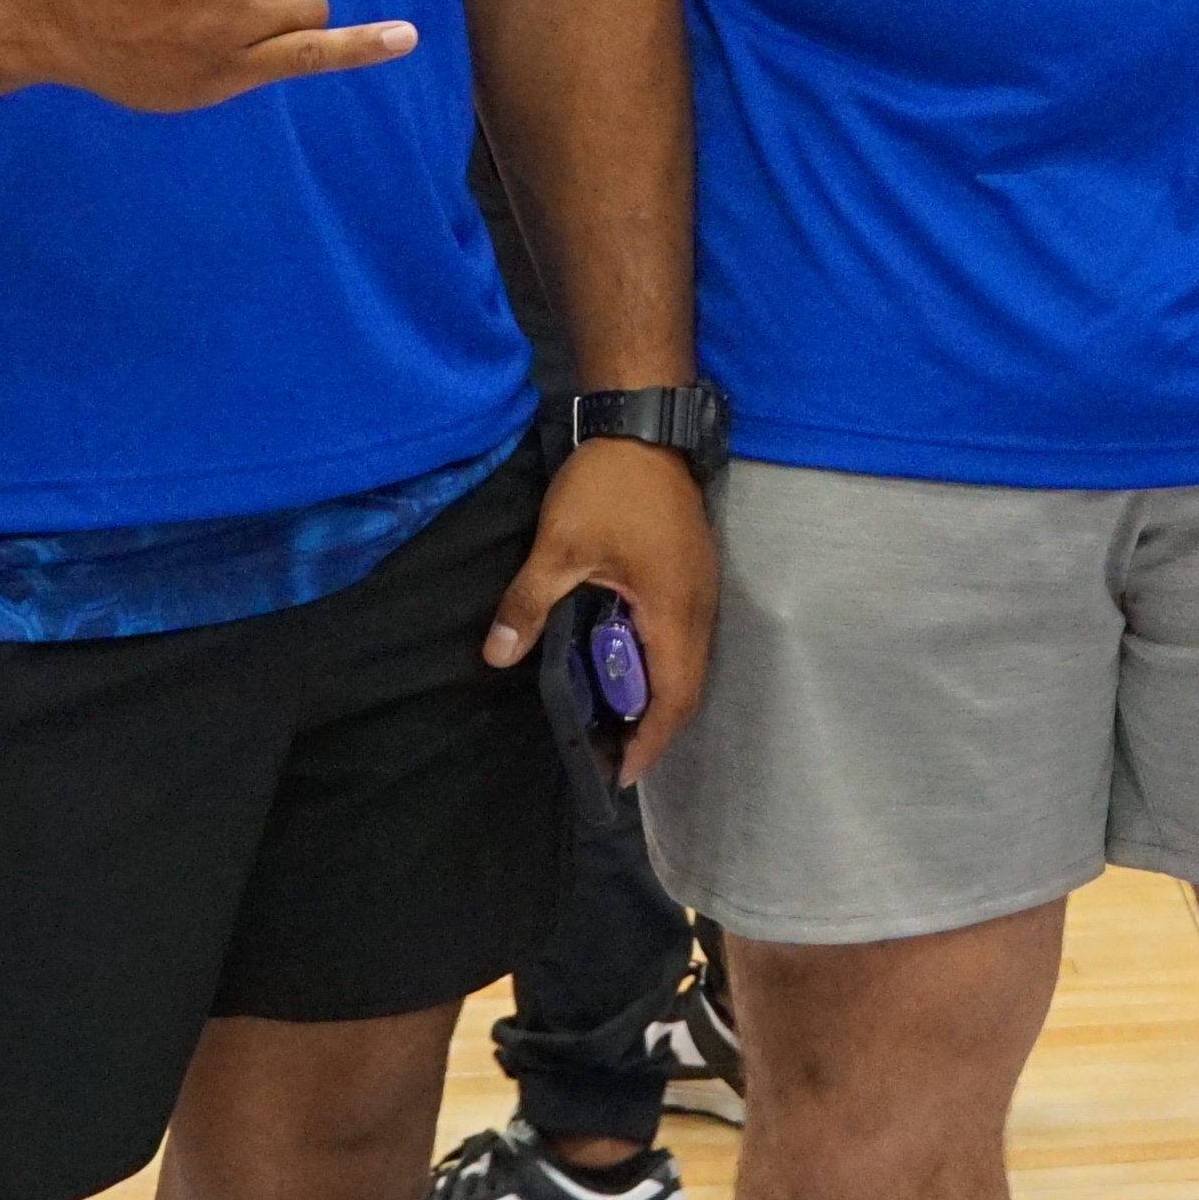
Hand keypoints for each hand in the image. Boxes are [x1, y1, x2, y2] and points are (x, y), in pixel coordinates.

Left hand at [482, 429, 718, 783]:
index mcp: (673, 611)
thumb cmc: (608, 487)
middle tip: (610, 754)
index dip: (648, 741)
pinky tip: (625, 666)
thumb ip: (531, 602)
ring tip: (614, 721)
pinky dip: (660, 666)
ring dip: (656, 697)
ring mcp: (701, 590)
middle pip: (687, 689)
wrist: (645, 425)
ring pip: (689, 664)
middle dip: (652, 728)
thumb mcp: (560, 546)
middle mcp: (699, 609)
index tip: (621, 774)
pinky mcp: (692, 573)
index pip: (673, 697)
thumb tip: (497, 655)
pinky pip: (684, 639)